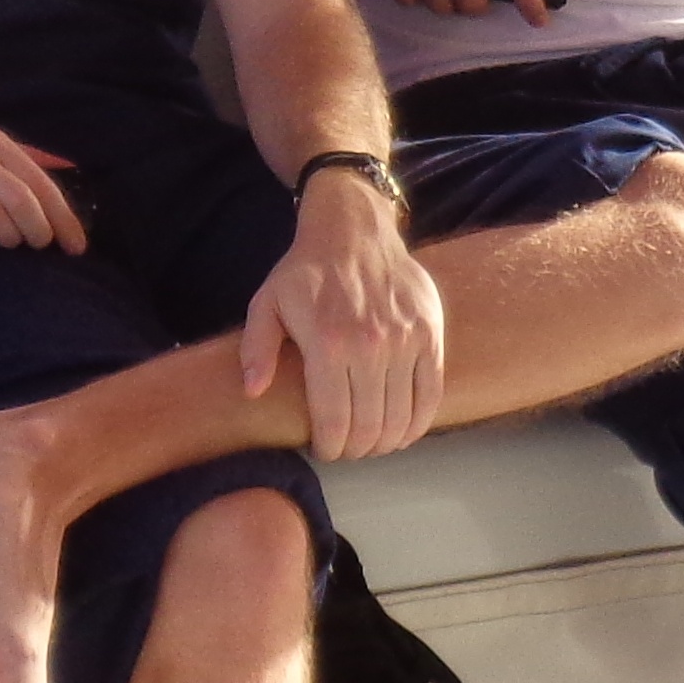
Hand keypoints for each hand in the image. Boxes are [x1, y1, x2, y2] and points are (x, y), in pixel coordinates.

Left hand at [240, 170, 444, 461]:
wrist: (354, 232)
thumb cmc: (305, 273)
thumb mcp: (266, 303)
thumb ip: (256, 348)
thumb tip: (253, 390)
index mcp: (327, 344)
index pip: (334, 420)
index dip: (330, 446)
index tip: (326, 450)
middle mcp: (369, 346)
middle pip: (370, 426)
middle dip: (357, 449)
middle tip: (349, 449)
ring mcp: (405, 341)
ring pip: (401, 416)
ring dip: (387, 441)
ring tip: (374, 443)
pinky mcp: (430, 334)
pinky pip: (430, 393)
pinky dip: (419, 422)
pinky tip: (404, 430)